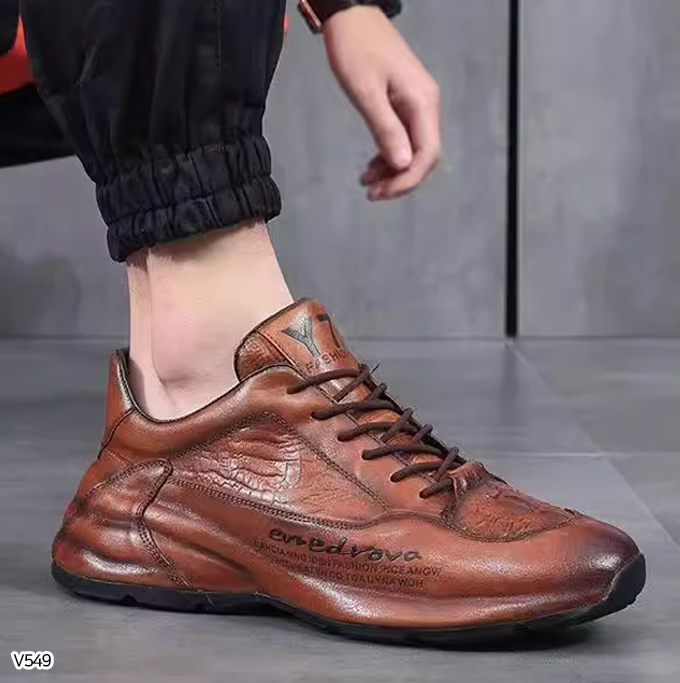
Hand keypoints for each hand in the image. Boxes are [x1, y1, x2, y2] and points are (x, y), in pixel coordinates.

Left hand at [323, 6, 440, 200]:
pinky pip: (403, 139)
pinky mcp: (403, 104)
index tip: (381, 193)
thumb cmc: (355, 49)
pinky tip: (371, 167)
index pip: (426, 155)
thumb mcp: (366, 92)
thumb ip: (386, 129)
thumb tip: (403, 166)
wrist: (351, 15)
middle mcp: (426, 107)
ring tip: (367, 183)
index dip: (407, 180)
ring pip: (413, 151)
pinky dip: (389, 156)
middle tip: (372, 193)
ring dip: (393, 171)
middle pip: (424, 157)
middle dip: (400, 180)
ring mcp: (416, 105)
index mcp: (422, 103)